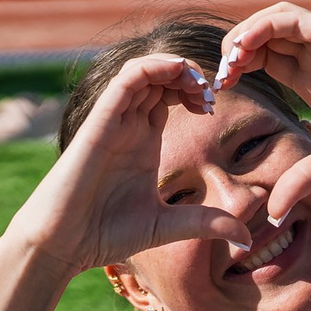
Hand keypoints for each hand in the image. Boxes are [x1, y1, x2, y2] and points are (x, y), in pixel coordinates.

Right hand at [3, 54, 253, 275]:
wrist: (62, 243)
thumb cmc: (105, 234)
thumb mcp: (169, 227)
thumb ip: (207, 223)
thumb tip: (247, 238)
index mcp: (143, 141)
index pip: (169, 96)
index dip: (194, 91)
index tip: (213, 108)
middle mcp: (128, 124)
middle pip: (160, 77)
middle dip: (189, 76)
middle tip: (209, 95)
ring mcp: (113, 120)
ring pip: (145, 70)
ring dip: (175, 67)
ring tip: (197, 85)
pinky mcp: (100, 121)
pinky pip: (126, 79)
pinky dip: (152, 67)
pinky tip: (176, 74)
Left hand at [215, 4, 310, 220]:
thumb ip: (303, 181)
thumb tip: (273, 215)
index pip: (264, 62)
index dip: (237, 72)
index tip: (220, 96)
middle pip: (261, 39)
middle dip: (232, 54)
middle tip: (217, 81)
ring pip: (271, 21)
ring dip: (242, 37)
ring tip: (228, 64)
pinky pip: (289, 19)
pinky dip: (261, 28)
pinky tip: (245, 50)